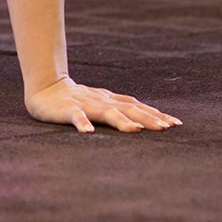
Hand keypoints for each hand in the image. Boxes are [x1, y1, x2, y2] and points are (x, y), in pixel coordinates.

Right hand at [25, 76, 181, 133]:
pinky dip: (82, 124)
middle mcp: (102, 101)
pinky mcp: (67, 110)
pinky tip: (88, 133)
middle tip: (165, 128)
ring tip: (135, 130)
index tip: (175, 123)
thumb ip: (122, 107)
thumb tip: (149, 115)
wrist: (45, 88)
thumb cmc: (77, 98)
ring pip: (106, 112)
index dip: (156, 114)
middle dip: (147, 118)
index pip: (138, 107)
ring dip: (121, 121)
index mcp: (111, 101)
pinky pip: (76, 117)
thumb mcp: (103, 101)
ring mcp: (85, 105)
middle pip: (128, 109)